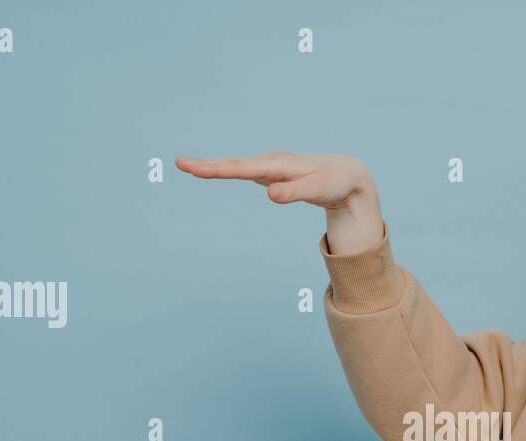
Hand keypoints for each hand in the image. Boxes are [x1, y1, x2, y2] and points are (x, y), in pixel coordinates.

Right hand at [175, 150, 374, 209]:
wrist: (346, 175)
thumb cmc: (333, 182)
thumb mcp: (317, 189)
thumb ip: (293, 192)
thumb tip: (269, 194)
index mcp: (277, 165)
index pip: (241, 168)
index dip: (216, 168)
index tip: (193, 167)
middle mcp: (270, 162)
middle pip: (233, 164)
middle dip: (207, 165)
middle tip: (179, 163)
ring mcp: (270, 167)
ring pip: (237, 167)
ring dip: (213, 166)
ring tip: (189, 166)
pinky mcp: (272, 173)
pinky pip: (244, 171)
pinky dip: (226, 170)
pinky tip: (213, 170)